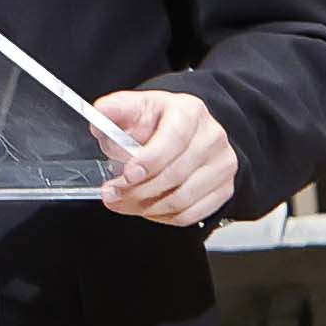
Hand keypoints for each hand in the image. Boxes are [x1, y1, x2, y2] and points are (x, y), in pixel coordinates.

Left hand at [91, 88, 239, 225]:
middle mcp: (211, 136)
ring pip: (183, 198)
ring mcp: (221, 164)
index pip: (175, 137)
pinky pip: (191, 214)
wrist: (182, 133)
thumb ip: (114, 109)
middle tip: (112, 194)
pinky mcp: (224, 188)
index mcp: (189, 111)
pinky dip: (163, 217)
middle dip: (138, 190)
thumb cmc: (157, 123)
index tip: (128, 174)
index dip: (151, 160)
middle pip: (177, 173)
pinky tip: (147, 208)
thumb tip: (101, 112)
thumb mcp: (133, 108)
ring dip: (147, 207)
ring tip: (125, 202)